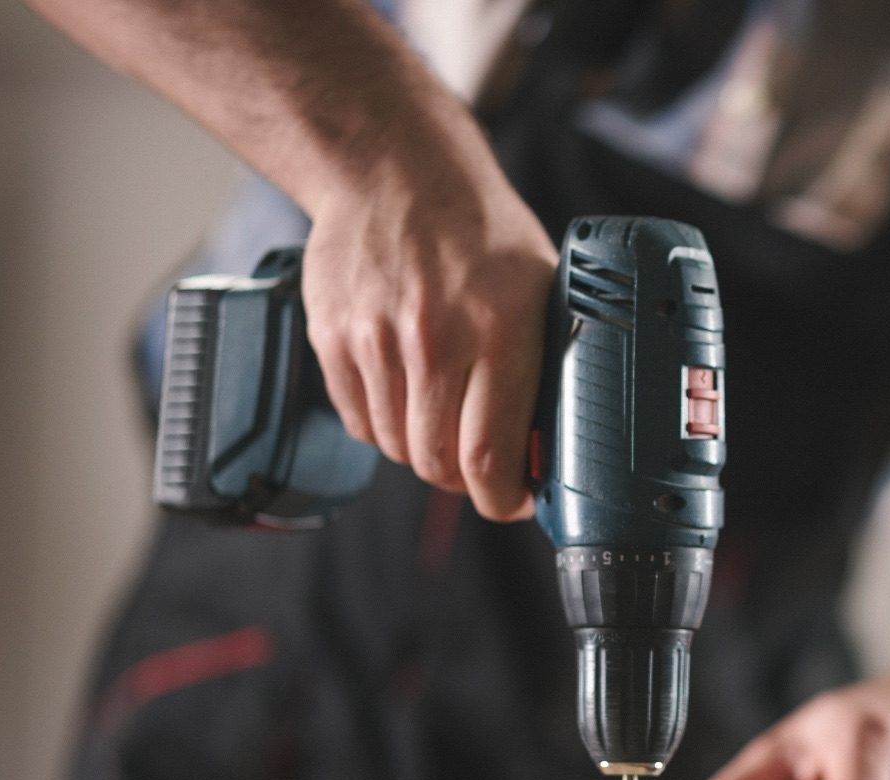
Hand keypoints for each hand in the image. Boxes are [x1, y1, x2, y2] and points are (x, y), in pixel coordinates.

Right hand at [301, 164, 555, 521]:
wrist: (394, 170)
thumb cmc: (481, 231)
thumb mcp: (541, 286)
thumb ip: (547, 361)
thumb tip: (556, 440)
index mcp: (499, 329)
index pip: (489, 455)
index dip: (505, 498)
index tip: (518, 500)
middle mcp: (433, 340)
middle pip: (438, 463)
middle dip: (467, 482)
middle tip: (485, 470)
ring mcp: (375, 340)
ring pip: (398, 448)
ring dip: (425, 453)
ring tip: (447, 423)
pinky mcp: (333, 338)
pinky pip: (360, 423)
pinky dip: (386, 429)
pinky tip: (408, 400)